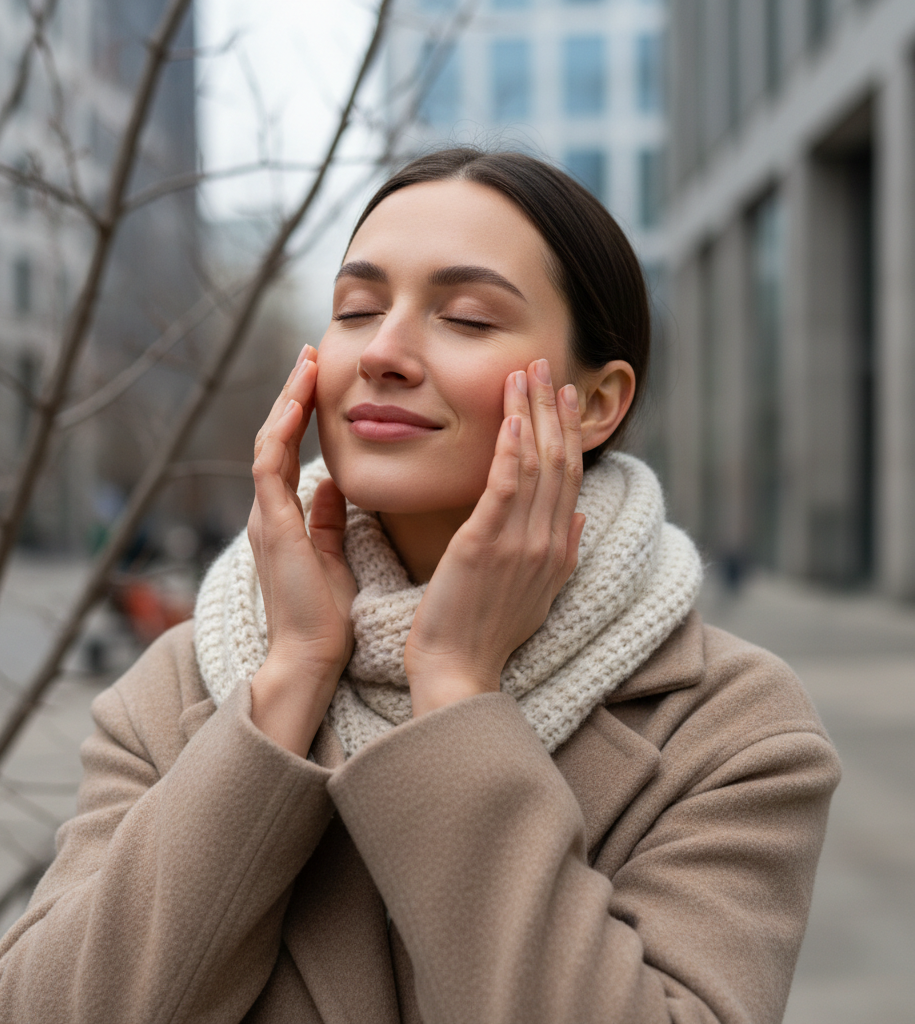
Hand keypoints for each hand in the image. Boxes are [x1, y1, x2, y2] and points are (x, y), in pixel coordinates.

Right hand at [248, 346, 357, 755]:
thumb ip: (329, 519)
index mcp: (285, 515)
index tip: (321, 379)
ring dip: (287, 401)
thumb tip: (333, 486)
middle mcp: (269, 510)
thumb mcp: (333, 553)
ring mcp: (266, 516)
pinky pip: (269, 468)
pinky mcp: (272, 526)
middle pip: (276, 437)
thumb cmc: (325, 614)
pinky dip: (280, 434)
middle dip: (293, 394)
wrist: (312, 657)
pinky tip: (296, 404)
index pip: (291, 450)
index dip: (304, 413)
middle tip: (312, 354)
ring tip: (306, 364)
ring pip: (269, 443)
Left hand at [404, 358, 585, 714]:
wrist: (459, 670)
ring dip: (531, 413)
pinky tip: (508, 414)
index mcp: (559, 551)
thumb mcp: (539, 594)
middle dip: (554, 410)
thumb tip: (580, 517)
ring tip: (525, 373)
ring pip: (535, 464)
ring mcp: (520, 542)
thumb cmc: (488, 634)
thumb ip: (564, 552)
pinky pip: (505, 484)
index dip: (569, 432)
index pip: (570, 478)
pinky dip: (510, 446)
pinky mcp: (486, 544)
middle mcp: (548, 542)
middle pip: (558, 461)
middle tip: (547, 366)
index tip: (565, 396)